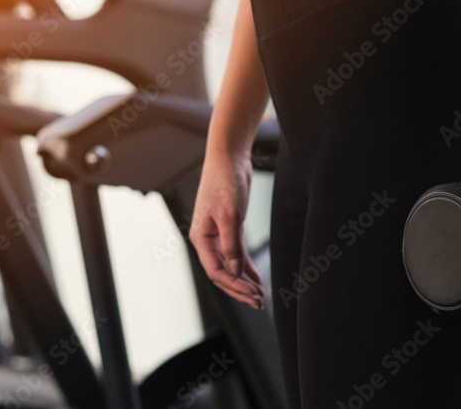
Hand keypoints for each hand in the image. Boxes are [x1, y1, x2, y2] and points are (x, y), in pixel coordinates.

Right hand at [188, 149, 265, 309]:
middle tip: (257, 302)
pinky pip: (238, 254)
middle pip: (223, 272)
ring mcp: (219, 235)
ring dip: (244, 281)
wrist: (229, 159)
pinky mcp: (231, 229)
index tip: (250, 293)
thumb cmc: (224, 183)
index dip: (233, 285)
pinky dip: (247, 267)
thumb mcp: (230, 215)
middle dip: (239, 289)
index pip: (216, 270)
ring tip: (258, 296)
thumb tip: (236, 270)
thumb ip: (232, 245)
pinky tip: (256, 279)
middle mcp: (208, 240)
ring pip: (231, 265)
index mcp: (201, 238)